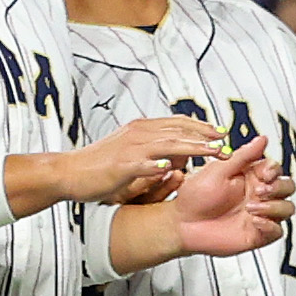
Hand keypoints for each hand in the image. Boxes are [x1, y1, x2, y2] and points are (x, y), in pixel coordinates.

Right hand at [65, 111, 237, 204]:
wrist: (68, 172)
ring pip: (166, 143)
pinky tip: (170, 169)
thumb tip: (182, 155)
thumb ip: (157, 151)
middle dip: (205, 136)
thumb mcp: (133, 153)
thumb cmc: (100, 165)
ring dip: (192, 147)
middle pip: (178, 131)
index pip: (178, 123)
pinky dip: (156, 166)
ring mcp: (129, 149)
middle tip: (226, 143)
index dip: (201, 127)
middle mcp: (138, 134)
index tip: (221, 132)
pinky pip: (140, 164)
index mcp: (142, 129)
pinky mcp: (119, 166)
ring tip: (212, 152)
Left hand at [170, 137, 293, 258]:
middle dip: (277, 188)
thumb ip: (243, 156)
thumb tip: (261, 139)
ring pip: (287, 208)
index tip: (265, 173)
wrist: (181, 224)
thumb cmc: (194, 197)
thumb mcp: (218, 171)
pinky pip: (277, 230)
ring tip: (251, 208)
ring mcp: (259, 214)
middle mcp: (257, 195)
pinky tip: (255, 221)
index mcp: (250, 177)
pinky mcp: (257, 233)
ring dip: (274, 206)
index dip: (274, 170)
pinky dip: (270, 225)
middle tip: (258, 191)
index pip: (276, 169)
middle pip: (287, 187)